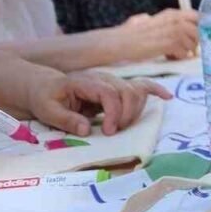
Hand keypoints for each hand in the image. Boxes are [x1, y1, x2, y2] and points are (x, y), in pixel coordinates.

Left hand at [29, 72, 171, 136]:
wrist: (43, 86)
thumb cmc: (44, 98)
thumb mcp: (46, 110)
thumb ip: (65, 119)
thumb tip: (85, 129)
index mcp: (85, 82)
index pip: (109, 93)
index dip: (114, 112)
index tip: (108, 131)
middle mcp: (103, 79)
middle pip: (127, 92)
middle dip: (125, 115)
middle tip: (113, 132)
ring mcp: (112, 82)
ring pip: (136, 91)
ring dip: (135, 111)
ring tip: (121, 126)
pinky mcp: (118, 88)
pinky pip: (141, 85)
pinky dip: (155, 90)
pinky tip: (168, 97)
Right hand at [123, 9, 198, 60]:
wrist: (119, 42)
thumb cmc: (128, 33)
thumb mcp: (144, 20)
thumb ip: (154, 20)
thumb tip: (151, 18)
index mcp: (171, 13)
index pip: (197, 16)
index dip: (200, 27)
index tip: (197, 35)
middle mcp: (175, 20)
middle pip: (199, 30)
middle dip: (195, 41)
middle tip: (185, 47)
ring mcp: (174, 31)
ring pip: (193, 43)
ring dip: (186, 51)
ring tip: (173, 53)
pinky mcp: (170, 44)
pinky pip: (184, 53)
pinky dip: (178, 57)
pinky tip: (168, 56)